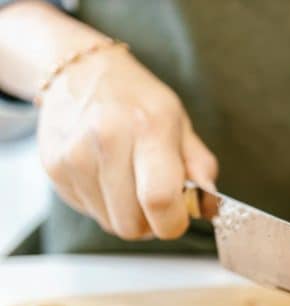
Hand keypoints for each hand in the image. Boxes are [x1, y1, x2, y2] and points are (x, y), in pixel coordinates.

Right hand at [37, 46, 216, 239]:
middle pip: (132, 224)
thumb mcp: (179, 123)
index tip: (180, 217)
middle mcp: (107, 140)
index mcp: (149, 128)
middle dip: (151, 222)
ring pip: (110, 223)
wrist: (81, 72)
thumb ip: (200, 166)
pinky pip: (89, 212)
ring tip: (131, 182)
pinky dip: (104, 205)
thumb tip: (210, 204)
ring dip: (127, 215)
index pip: (160, 200)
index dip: (173, 223)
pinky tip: (107, 176)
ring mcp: (74, 156)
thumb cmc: (138, 101)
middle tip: (156, 199)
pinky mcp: (53, 168)